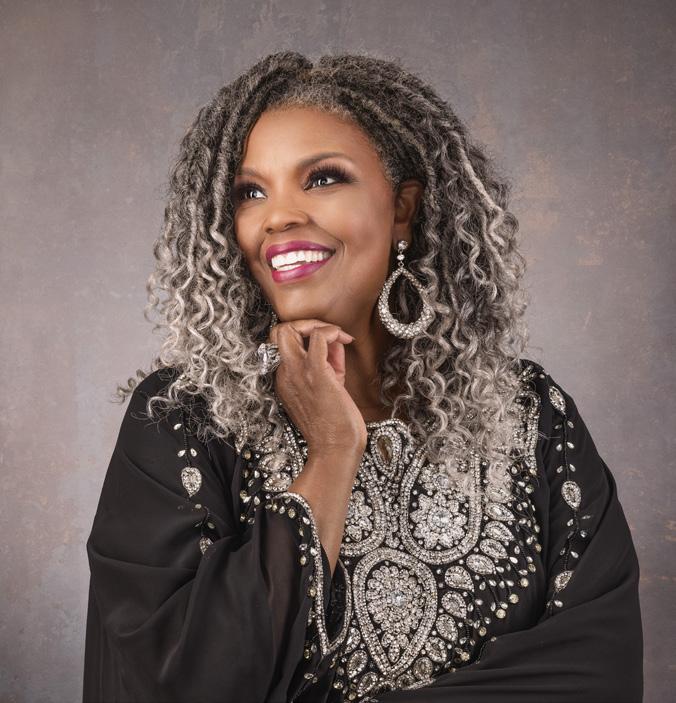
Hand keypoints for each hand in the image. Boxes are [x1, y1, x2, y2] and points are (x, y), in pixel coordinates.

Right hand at [269, 319, 367, 454]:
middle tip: (329, 333)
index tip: (330, 343)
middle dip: (306, 324)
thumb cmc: (335, 424)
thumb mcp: (329, 386)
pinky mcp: (316, 374)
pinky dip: (330, 332)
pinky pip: (318, 338)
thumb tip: (336, 341)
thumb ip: (330, 361)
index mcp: (285, 379)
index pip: (284, 344)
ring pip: (288, 330)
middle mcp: (286, 375)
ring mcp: (298, 374)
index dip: (306, 336)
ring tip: (336, 335)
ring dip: (316, 325)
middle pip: (278, 332)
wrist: (336, 450)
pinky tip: (344, 340)